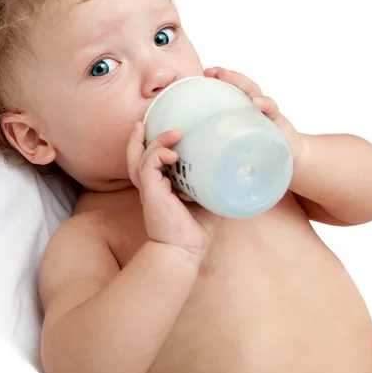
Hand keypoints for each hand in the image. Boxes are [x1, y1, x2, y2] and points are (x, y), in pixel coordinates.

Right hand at [127, 122, 221, 263]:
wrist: (186, 251)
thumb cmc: (196, 229)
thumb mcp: (208, 200)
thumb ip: (214, 184)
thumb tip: (235, 169)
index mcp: (161, 186)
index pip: (149, 161)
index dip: (151, 144)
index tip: (162, 130)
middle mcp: (151, 185)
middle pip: (136, 156)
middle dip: (137, 138)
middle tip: (143, 122)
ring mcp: (149, 189)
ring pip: (142, 157)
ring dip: (156, 141)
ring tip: (174, 132)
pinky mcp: (150, 193)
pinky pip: (148, 167)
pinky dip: (158, 156)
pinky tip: (172, 153)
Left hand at [203, 67, 303, 161]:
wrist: (288, 153)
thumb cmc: (258, 146)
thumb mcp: (237, 139)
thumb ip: (221, 136)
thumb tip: (194, 144)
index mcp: (241, 108)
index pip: (230, 89)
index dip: (218, 79)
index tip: (205, 73)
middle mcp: (253, 105)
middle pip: (240, 85)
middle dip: (227, 76)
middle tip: (212, 71)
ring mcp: (265, 110)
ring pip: (253, 91)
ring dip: (241, 83)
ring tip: (227, 77)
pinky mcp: (277, 120)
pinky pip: (271, 109)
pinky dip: (265, 104)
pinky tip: (258, 103)